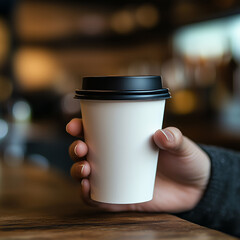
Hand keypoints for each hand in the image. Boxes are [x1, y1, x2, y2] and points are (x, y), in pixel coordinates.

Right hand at [66, 118, 209, 212]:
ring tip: (85, 169)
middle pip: (87, 154)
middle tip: (81, 149)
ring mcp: (118, 179)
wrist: (196, 189)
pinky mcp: (123, 199)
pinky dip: (89, 196)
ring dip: (78, 172)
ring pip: (88, 176)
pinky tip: (87, 190)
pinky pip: (100, 199)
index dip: (81, 128)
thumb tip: (161, 135)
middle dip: (76, 150)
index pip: (98, 133)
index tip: (75, 125)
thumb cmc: (186, 161)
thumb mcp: (182, 146)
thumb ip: (175, 139)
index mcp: (126, 142)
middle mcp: (117, 160)